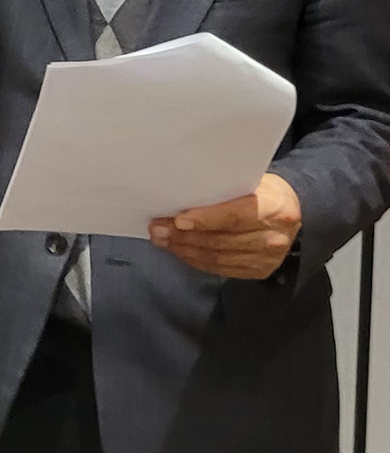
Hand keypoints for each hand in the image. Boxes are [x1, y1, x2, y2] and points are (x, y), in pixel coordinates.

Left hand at [149, 173, 302, 279]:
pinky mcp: (260, 270)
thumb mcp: (252, 181)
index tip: (178, 220)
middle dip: (184, 236)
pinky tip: (180, 251)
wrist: (296, 211)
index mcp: (274, 208)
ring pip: (218, 257)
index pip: (235, 216)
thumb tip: (180, 196)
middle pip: (221, 240)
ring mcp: (268, 258)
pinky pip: (221, 268)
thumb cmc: (264, 191)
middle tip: (157, 229)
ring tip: (162, 240)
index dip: (204, 220)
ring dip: (185, 250)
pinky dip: (197, 260)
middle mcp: (274, 237)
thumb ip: (223, 190)